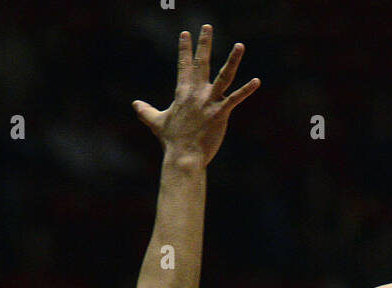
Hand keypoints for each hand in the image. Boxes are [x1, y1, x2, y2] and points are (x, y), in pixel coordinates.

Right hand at [132, 25, 259, 164]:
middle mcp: (196, 93)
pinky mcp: (221, 114)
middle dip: (204, 44)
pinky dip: (247, 90)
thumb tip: (135, 105)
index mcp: (183, 93)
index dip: (185, 49)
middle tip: (207, 26)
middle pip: (201, 63)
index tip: (186, 34)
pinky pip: (236, 98)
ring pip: (224, 76)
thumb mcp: (156, 123)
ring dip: (233, 60)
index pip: (184, 66)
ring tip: (240, 45)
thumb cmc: (171, 142)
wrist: (183, 157)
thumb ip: (146, 112)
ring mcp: (209, 102)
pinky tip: (257, 81)